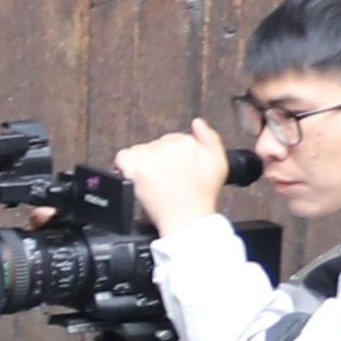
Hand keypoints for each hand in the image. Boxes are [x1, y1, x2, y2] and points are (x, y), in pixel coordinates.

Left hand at [112, 127, 232, 228]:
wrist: (188, 218)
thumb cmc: (201, 195)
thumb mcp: (218, 162)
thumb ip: (210, 137)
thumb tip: (197, 122)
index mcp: (187, 141)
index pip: (174, 140)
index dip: (176, 157)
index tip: (177, 169)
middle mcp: (168, 146)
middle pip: (156, 145)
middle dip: (160, 159)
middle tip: (167, 178)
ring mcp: (150, 157)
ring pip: (140, 151)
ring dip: (145, 163)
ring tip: (156, 181)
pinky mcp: (135, 169)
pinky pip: (122, 157)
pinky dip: (125, 166)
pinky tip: (136, 176)